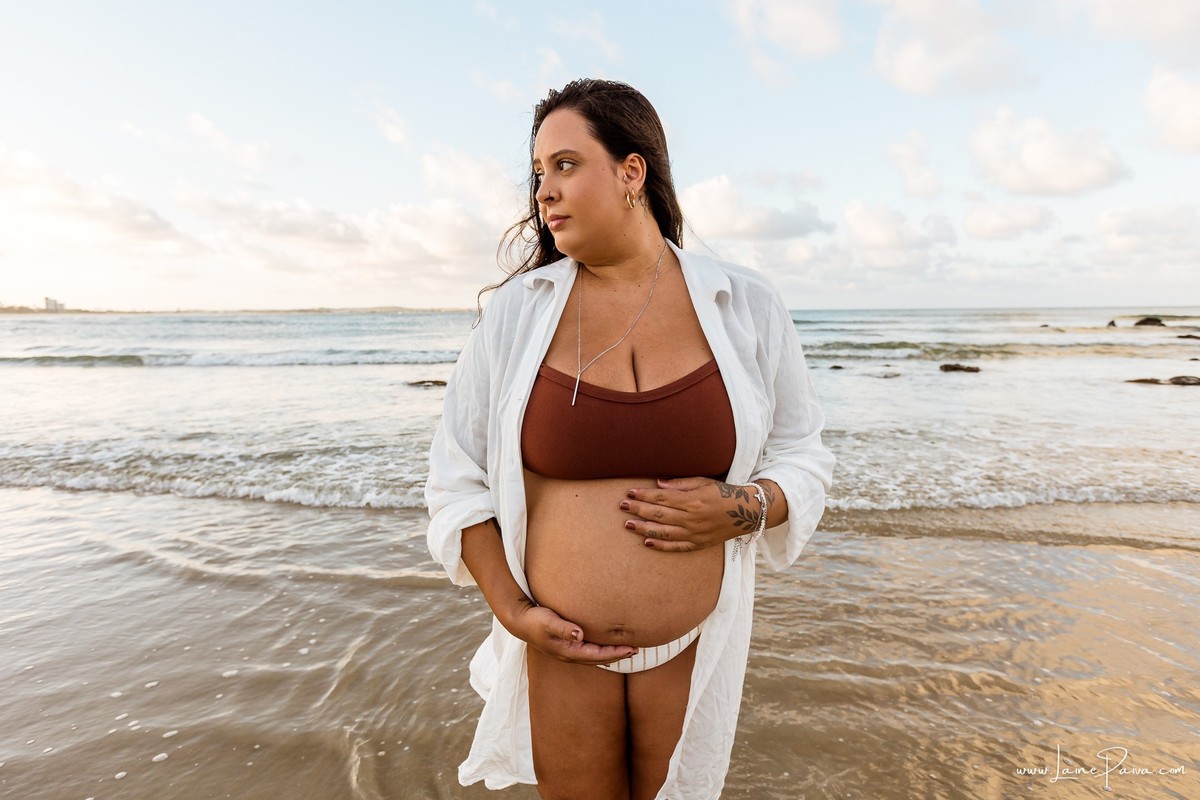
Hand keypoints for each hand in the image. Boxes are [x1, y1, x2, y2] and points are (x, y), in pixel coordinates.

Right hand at [507, 600, 637, 664]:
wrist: (519, 620)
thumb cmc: (534, 620)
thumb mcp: (548, 622)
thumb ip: (563, 628)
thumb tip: (579, 635)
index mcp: (568, 651)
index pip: (597, 656)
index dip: (615, 653)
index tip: (631, 649)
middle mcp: (570, 654)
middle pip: (599, 659)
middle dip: (618, 655)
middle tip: (636, 650)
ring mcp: (568, 650)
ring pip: (595, 655)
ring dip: (611, 653)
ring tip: (627, 648)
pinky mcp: (566, 643)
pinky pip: (589, 649)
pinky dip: (601, 648)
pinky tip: (607, 643)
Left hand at [619, 477, 762, 551]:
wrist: (747, 512)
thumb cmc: (724, 493)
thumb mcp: (704, 482)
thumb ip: (680, 484)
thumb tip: (658, 484)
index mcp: (693, 500)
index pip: (662, 498)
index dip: (644, 495)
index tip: (630, 493)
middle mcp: (692, 518)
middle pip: (659, 514)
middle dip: (638, 509)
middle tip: (622, 506)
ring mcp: (695, 533)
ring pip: (663, 532)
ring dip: (643, 528)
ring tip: (628, 524)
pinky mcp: (698, 544)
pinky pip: (676, 547)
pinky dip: (660, 546)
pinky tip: (646, 542)